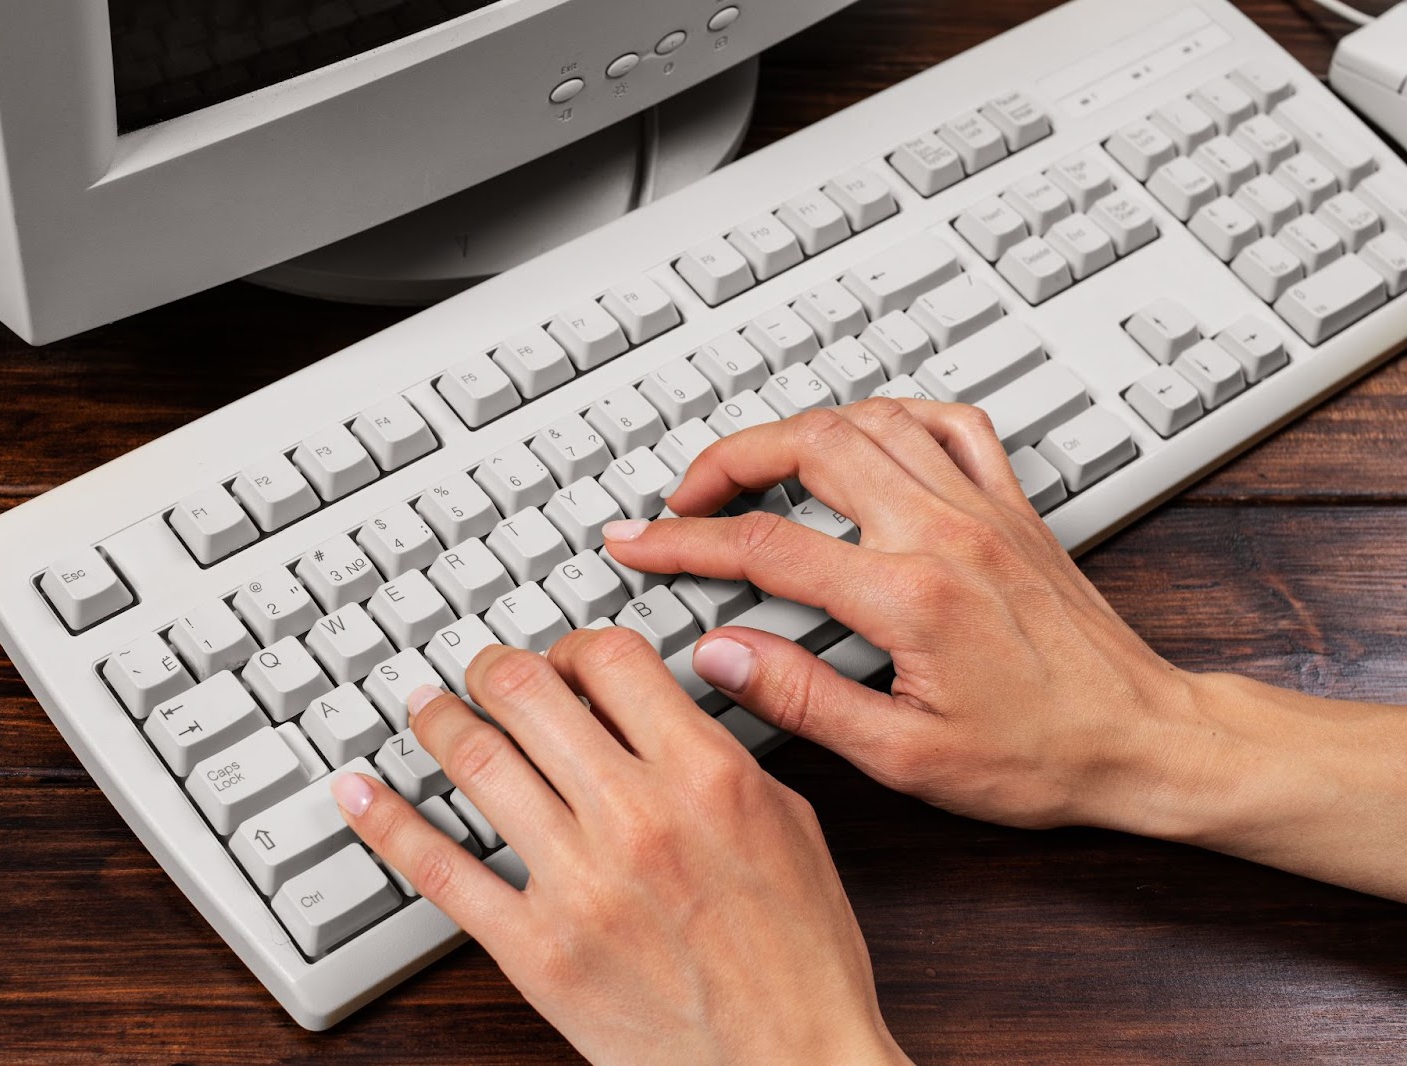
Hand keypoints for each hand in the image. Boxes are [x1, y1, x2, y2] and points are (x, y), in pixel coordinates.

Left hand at [331, 631, 909, 1064]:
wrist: (790, 1064)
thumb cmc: (800, 956)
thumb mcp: (788, 824)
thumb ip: (716, 752)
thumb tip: (650, 706)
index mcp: (705, 774)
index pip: (610, 658)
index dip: (575, 645)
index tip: (565, 661)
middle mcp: (635, 815)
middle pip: (526, 692)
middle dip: (493, 667)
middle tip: (481, 672)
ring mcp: (578, 883)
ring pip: (476, 762)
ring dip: (436, 720)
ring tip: (424, 707)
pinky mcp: (536, 950)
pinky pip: (440, 871)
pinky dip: (387, 823)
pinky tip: (359, 794)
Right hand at [603, 399, 1209, 838]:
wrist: (1143, 741)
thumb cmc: (1039, 758)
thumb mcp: (903, 756)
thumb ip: (801, 696)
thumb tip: (721, 653)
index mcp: (911, 596)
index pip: (765, 545)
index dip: (683, 541)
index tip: (637, 541)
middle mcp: (946, 533)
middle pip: (810, 446)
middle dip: (728, 459)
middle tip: (684, 497)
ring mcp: (983, 509)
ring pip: (871, 420)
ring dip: (797, 430)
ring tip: (754, 466)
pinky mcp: (1012, 507)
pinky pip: (949, 423)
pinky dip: (892, 416)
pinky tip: (864, 439)